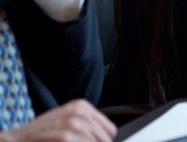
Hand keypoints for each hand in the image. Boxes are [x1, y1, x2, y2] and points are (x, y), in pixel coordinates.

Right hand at [0, 99, 115, 141]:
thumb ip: (86, 126)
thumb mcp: (66, 122)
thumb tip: (106, 138)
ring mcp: (74, 123)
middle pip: (105, 139)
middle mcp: (81, 112)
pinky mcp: (66, 136)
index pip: (110, 130)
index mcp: (82, 106)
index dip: (102, 141)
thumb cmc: (41, 134)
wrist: (17, 141)